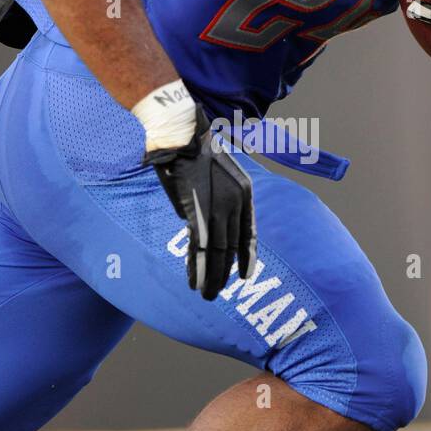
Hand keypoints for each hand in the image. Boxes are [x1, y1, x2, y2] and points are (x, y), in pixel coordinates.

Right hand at [145, 107, 256, 299]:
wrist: (181, 135)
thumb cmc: (192, 150)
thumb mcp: (215, 173)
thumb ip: (214, 199)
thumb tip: (198, 222)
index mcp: (245, 193)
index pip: (249, 232)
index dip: (247, 256)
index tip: (245, 275)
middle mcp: (236, 203)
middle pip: (232, 247)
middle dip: (225, 273)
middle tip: (217, 293)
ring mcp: (218, 209)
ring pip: (218, 253)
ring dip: (211, 277)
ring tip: (206, 295)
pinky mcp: (198, 214)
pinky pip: (201, 249)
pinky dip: (197, 267)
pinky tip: (194, 281)